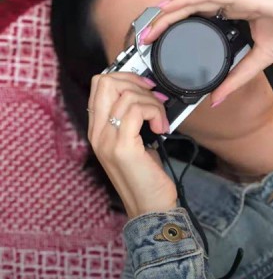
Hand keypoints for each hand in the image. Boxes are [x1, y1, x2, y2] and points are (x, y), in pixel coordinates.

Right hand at [87, 72, 176, 217]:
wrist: (150, 206)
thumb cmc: (146, 175)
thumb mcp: (135, 142)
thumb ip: (132, 119)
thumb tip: (145, 94)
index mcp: (98, 129)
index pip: (99, 85)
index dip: (125, 78)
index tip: (146, 88)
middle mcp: (97, 133)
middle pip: (105, 82)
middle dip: (136, 83)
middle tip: (154, 101)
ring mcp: (107, 140)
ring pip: (127, 95)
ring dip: (152, 103)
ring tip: (160, 121)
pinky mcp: (123, 147)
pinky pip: (138, 111)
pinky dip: (155, 113)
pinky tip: (161, 128)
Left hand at [143, 0, 272, 104]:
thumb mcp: (261, 60)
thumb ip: (238, 76)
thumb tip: (218, 99)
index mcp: (240, 12)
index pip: (202, 16)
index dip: (179, 26)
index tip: (160, 43)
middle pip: (192, 7)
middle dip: (166, 22)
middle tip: (144, 38)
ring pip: (194, 0)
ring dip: (169, 13)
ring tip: (149, 28)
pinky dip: (185, 4)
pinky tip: (168, 12)